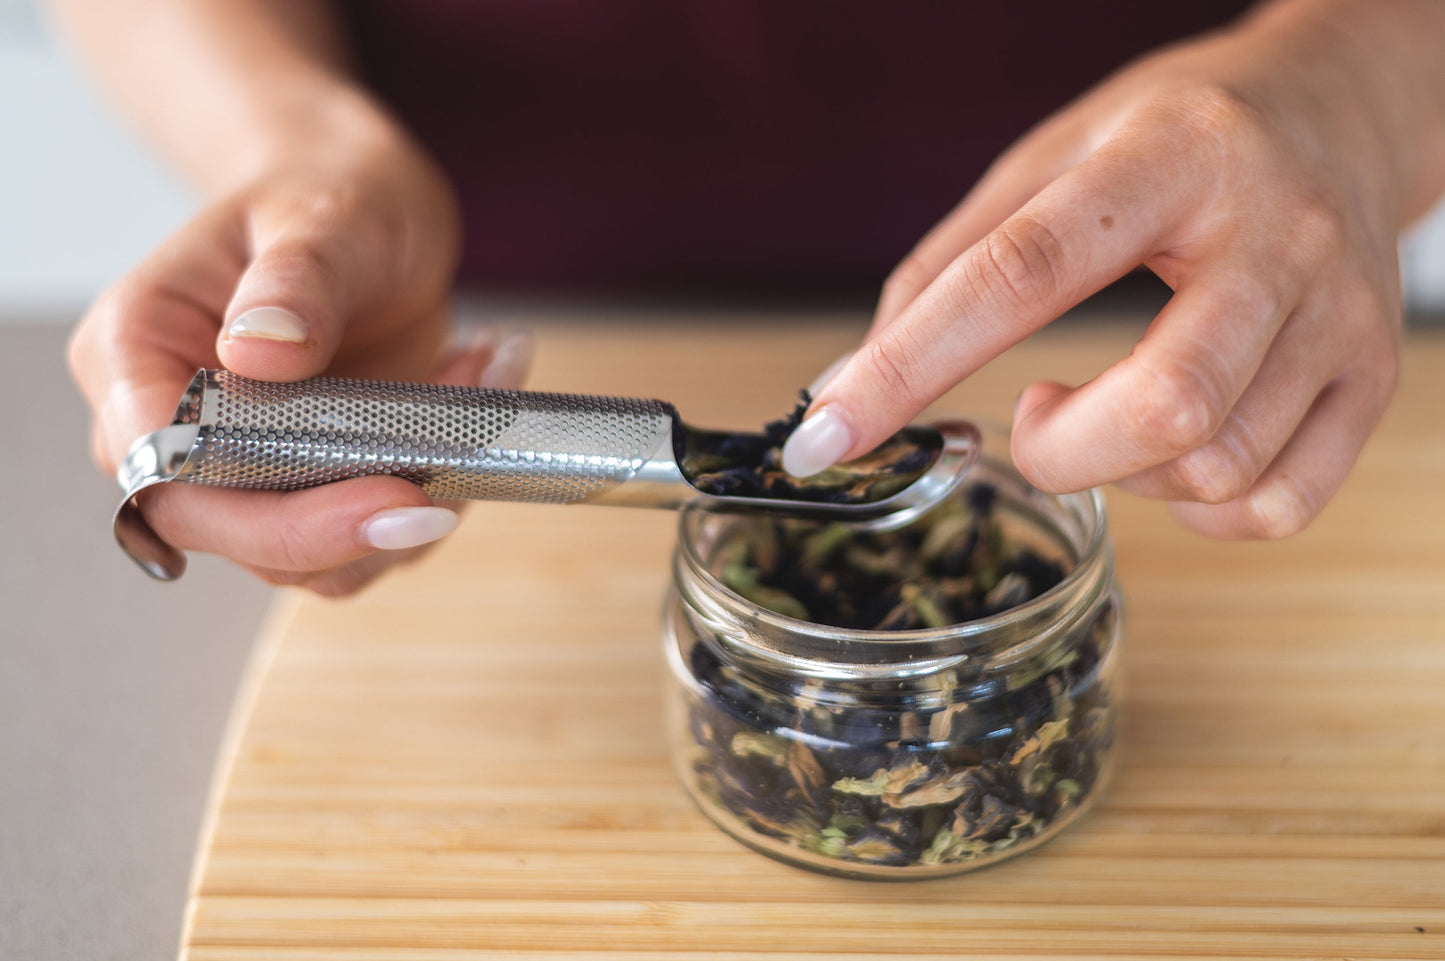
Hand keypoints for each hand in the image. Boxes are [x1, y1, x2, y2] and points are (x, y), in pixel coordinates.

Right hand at [69, 130, 532, 593]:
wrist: (362, 208)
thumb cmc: (324, 197)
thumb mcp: (323, 216)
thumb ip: (297, 280)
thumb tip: (261, 351)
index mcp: (135, 353)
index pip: (165, 470)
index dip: (266, 512)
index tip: (379, 493)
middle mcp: (175, 427)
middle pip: (236, 536)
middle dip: (352, 530)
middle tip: (449, 495)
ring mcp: (245, 466)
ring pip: (312, 556)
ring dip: (416, 504)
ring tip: (483, 384)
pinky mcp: (313, 485)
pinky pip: (370, 532)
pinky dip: (441, 488)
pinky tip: (481, 389)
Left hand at [783, 4, 1416, 538]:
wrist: (1340, 109)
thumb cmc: (1175, 138)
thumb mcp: (1050, 158)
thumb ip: (950, 263)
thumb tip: (855, 381)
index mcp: (1167, 159)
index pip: (1023, 273)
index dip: (911, 365)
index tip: (824, 436)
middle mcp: (1273, 235)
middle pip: (1165, 404)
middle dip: (1060, 451)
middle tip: (1034, 415)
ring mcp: (1338, 315)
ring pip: (1218, 466)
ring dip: (1126, 475)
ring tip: (1113, 411)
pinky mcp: (1374, 379)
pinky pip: (1277, 505)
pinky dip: (1199, 512)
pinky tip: (1175, 454)